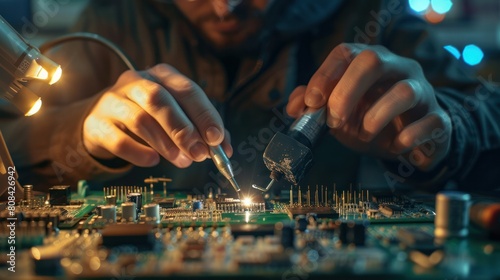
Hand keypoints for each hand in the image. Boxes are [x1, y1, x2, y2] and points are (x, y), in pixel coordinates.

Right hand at [83, 64, 231, 167]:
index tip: (216, 139)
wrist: (104, 120)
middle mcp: (136, 81)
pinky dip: (139, 152)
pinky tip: (153, 160)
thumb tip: (224, 148)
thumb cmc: (149, 116)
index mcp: (162, 75)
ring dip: (165, 143)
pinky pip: (118, 139)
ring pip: (140, 119)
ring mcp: (113, 101)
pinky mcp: (96, 123)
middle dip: (184, 129)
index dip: (204, 115)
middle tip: (199, 154)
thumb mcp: (176, 115)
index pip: (187, 90)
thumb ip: (201, 128)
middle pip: (160, 100)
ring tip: (182, 161)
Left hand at [287, 43, 451, 170]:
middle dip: (347, 91)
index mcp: (370, 63)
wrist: (408, 141)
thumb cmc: (370, 119)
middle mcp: (398, 69)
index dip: (325, 75)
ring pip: (404, 91)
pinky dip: (407, 138)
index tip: (313, 102)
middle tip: (334, 118)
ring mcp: (422, 91)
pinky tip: (396, 146)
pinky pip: (429, 122)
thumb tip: (293, 106)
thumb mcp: (337, 111)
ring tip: (364, 133)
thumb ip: (314, 104)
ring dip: (375, 117)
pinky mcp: (438, 117)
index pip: (346, 53)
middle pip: (373, 60)